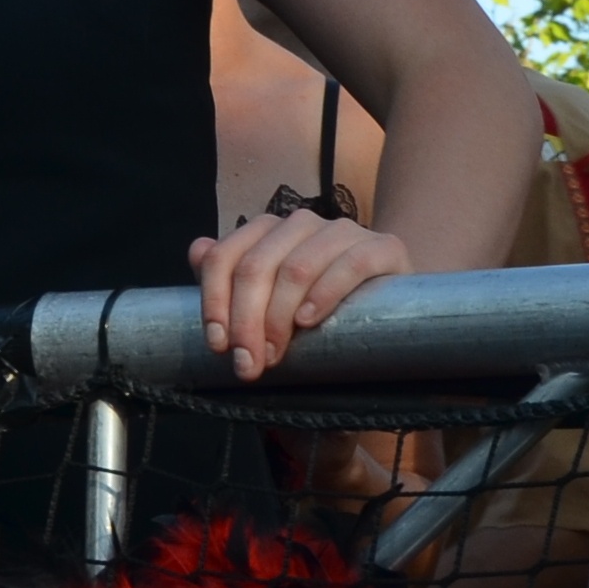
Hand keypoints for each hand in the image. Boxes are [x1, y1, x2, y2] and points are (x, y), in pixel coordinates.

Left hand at [188, 210, 412, 382]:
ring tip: (276, 355)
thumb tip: (197, 250)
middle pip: (256, 266)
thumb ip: (234, 277)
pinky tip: (310, 321)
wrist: (390, 313)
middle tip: (247, 364)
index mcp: (268, 231)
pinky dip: (325, 293)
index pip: (225, 257)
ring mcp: (343, 231)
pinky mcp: (383, 248)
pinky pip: (349, 264)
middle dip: (246, 320)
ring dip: (279, 316)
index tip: (218, 346)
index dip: (213, 301)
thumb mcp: (271, 302)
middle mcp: (302, 223)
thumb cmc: (320, 312)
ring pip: (297, 267)